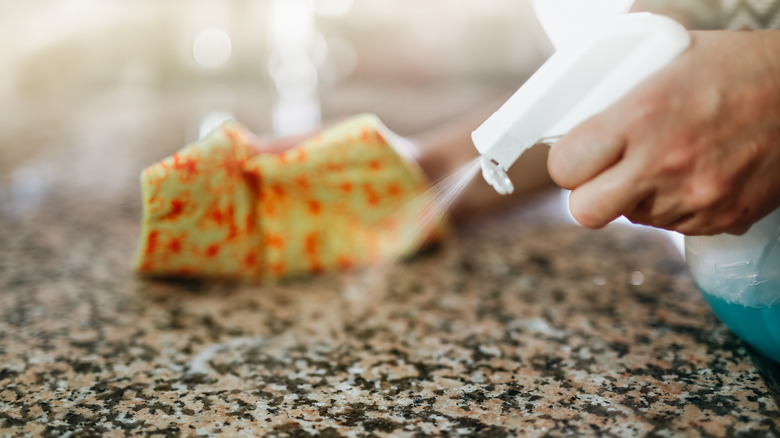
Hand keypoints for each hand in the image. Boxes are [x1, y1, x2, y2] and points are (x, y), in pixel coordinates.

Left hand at [548, 29, 779, 235]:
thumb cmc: (741, 69)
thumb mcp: (671, 58)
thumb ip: (621, 90)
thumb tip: (582, 108)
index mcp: (642, 116)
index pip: (566, 165)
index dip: (567, 162)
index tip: (576, 156)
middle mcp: (663, 163)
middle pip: (585, 211)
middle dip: (588, 194)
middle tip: (604, 174)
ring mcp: (693, 198)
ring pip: (632, 219)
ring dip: (636, 197)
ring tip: (664, 162)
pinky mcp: (719, 219)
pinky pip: (673, 227)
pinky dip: (674, 206)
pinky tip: (693, 174)